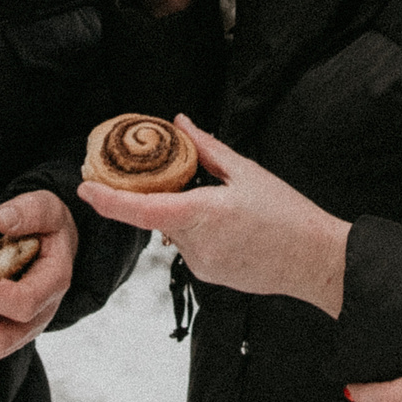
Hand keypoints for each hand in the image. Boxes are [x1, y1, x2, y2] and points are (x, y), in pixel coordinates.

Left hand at [77, 116, 348, 314]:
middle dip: (166, 197)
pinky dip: (200, 233)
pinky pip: (191, 248)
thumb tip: (182, 124)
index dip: (109, 200)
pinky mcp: (209, 277)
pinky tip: (232, 229)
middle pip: (159, 216)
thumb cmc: (289, 215)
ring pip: (176, 232)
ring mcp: (201, 265)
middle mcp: (196, 244)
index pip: (142, 210)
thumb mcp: (248, 172)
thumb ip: (208, 149)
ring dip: (187, 215)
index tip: (85, 188)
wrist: (316, 260)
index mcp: (203, 213)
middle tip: (191, 180)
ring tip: (228, 208)